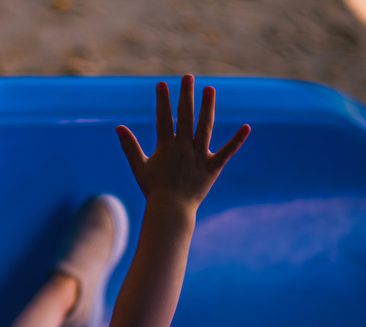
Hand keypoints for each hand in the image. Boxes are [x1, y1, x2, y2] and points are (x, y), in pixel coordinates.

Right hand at [116, 74, 250, 207]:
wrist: (171, 211)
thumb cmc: (154, 190)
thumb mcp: (139, 167)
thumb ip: (130, 146)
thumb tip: (119, 127)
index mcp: (166, 147)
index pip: (164, 118)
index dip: (163, 101)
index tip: (162, 84)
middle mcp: (183, 148)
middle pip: (185, 117)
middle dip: (186, 96)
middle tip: (188, 77)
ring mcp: (199, 156)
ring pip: (205, 128)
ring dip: (207, 108)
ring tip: (209, 89)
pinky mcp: (213, 167)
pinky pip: (227, 152)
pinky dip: (237, 140)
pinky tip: (247, 127)